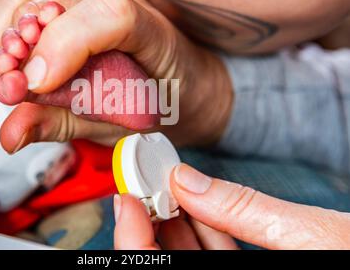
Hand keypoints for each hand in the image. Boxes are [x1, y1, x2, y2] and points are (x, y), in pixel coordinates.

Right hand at [0, 0, 233, 150]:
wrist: (176, 85)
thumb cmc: (151, 104)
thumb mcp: (114, 124)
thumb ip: (62, 123)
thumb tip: (11, 134)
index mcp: (146, 29)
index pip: (109, 15)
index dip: (62, 46)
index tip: (32, 86)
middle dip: (13, 49)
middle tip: (9, 90)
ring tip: (5, 71)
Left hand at [115, 164, 349, 249]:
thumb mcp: (313, 237)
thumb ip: (244, 208)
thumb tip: (188, 179)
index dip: (137, 242)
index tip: (127, 199)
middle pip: (174, 266)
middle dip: (155, 228)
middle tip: (142, 189)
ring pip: (197, 261)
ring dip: (179, 225)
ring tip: (166, 189)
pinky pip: (222, 257)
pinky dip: (209, 231)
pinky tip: (199, 204)